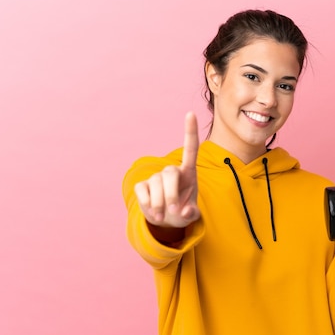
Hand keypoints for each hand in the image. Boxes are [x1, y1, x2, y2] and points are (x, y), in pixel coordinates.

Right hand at [134, 112, 199, 228]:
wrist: (166, 220)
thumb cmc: (182, 212)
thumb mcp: (191, 215)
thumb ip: (192, 214)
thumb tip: (184, 212)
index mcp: (189, 172)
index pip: (190, 148)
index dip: (190, 131)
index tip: (190, 113)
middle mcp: (172, 171)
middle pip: (170, 173)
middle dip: (171, 194)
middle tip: (174, 212)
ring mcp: (156, 178)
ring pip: (155, 184)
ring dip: (160, 203)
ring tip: (163, 217)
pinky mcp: (143, 186)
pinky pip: (143, 191)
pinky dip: (148, 204)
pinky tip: (154, 213)